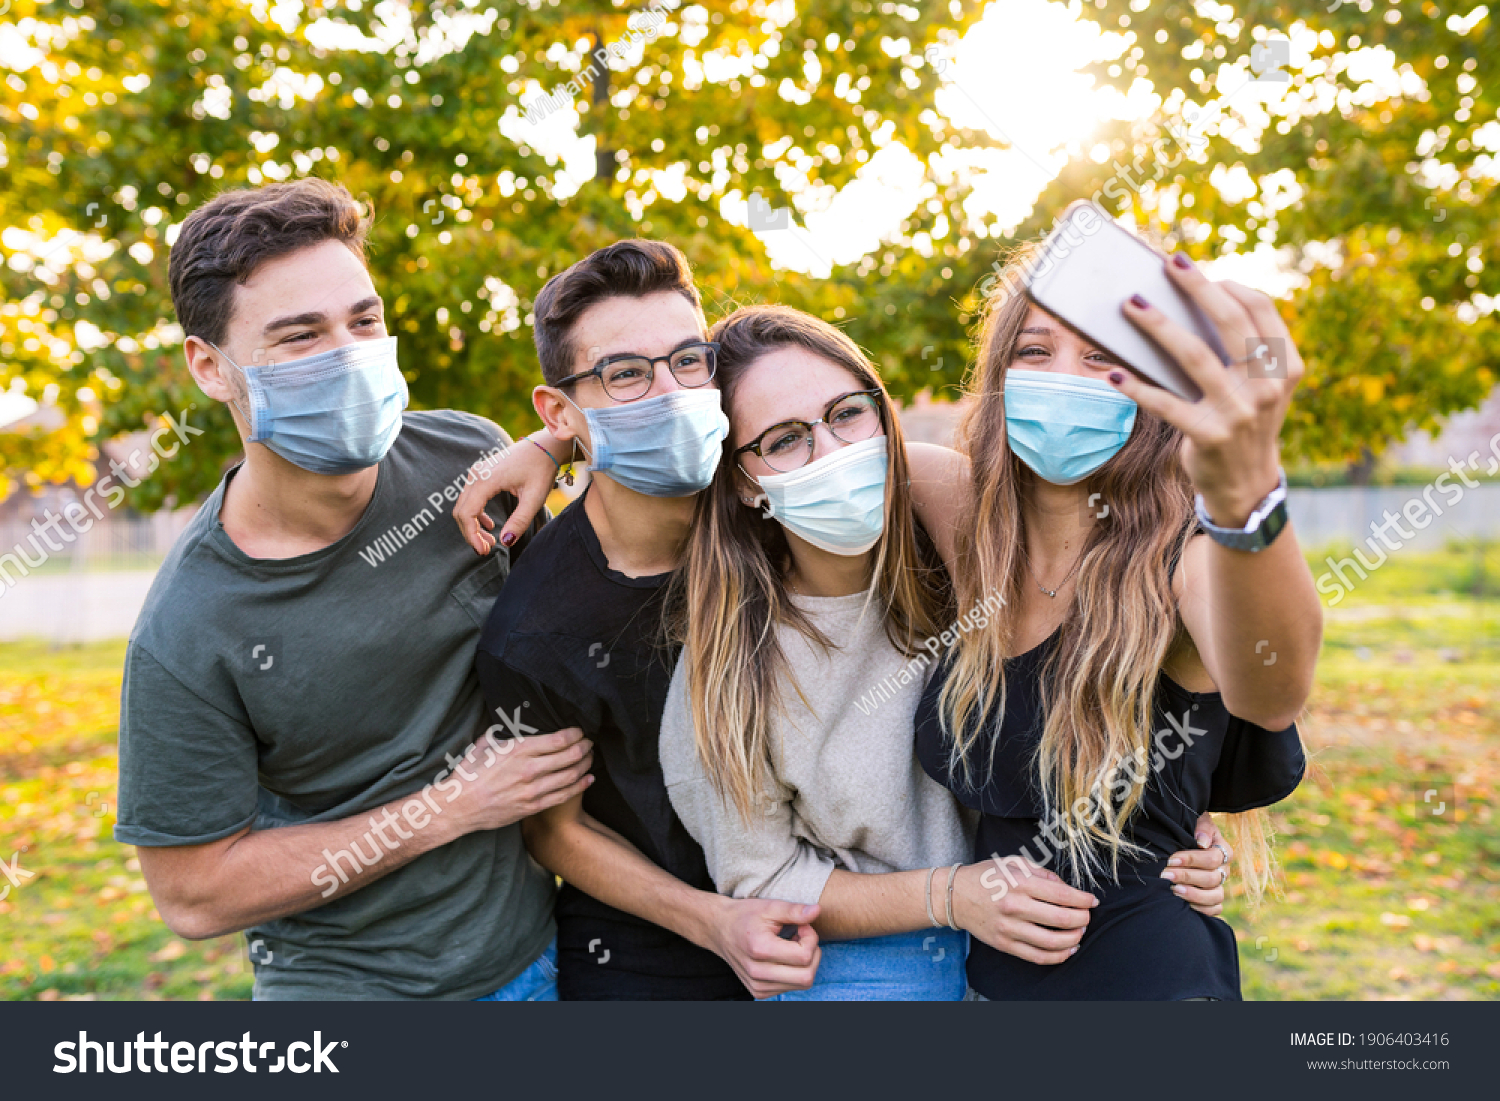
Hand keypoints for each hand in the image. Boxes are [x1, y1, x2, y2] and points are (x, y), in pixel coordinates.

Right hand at [444, 726, 593, 835]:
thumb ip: (500, 733)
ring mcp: (532, 790)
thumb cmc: (469, 773)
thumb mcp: (483, 745)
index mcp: (518, 750)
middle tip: (589, 743)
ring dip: (585, 765)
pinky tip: (588, 779)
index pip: (558, 739)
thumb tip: (508, 723)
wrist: (459, 806)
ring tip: (590, 758)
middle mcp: (528, 769)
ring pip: (570, 775)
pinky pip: (563, 795)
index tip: (580, 731)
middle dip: (585, 747)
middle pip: (570, 756)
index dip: (575, 733)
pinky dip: (580, 786)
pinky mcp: (532, 807)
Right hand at [453, 431, 561, 554]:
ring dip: (473, 526)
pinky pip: (470, 499)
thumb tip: (505, 542)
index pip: (467, 514)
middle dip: (471, 534)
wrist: (545, 447)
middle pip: (461, 512)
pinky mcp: (481, 474)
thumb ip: (519, 521)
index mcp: (486, 479)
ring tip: (489, 541)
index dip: (472, 536)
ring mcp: (477, 473)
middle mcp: (476, 474)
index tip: (484, 551)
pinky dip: (476, 515)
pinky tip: (490, 526)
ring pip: (464, 506)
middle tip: (486, 550)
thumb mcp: (534, 498)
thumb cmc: (541, 470)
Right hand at [706, 897, 821, 998]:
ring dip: (805, 964)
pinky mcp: (759, 992)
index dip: (811, 938)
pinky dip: (795, 972)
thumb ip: (794, 910)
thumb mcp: (770, 906)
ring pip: (802, 984)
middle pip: (806, 976)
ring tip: (792, 945)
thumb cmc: (745, 915)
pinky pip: (791, 987)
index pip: (804, 956)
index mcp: (760, 949)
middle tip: (802, 936)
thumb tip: (818, 910)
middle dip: (813, 954)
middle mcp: (757, 973)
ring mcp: (757, 986)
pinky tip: (785, 957)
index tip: (802, 925)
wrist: (720, 929)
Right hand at [952, 858, 1096, 965]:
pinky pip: (1038, 956)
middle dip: (1081, 919)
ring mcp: (1009, 928)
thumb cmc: (987, 876)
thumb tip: (1067, 888)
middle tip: (1086, 916)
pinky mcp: (1005, 944)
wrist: (956, 896)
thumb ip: (1042, 873)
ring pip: (1052, 942)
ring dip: (1074, 939)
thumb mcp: (1013, 863)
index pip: (1062, 895)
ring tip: (1079, 932)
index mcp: (1019, 882)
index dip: (1083, 900)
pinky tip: (1068, 950)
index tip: (1092, 901)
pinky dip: (1058, 956)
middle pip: (1061, 919)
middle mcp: (1015, 906)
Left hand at [1113, 256, 1303, 525]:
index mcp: (1286, 365)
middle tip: (1168, 263)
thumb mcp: (1258, 385)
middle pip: (1229, 323)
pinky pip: (1167, 405)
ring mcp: (1240, 412)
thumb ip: (1240, 350)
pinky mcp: (1209, 436)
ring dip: (1158, 326)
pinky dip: (1138, 388)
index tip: (1194, 271)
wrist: (1246, 483)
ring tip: (1131, 304)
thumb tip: (1185, 304)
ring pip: (1194, 357)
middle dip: (1196, 288)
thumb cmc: (1243, 419)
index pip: (1260, 309)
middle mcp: (1267, 386)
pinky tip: (1115, 374)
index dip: (1228, 285)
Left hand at [1161, 813, 1234, 916]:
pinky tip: (1184, 905)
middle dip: (1187, 877)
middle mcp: (1224, 870)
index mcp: (1223, 850)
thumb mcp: (1196, 821)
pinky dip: (1202, 910)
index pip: (1212, 858)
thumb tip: (1202, 842)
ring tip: (1174, 891)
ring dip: (1194, 895)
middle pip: (1212, 878)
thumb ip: (1202, 827)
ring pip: (1216, 896)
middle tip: (1166, 875)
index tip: (1171, 859)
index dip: (1192, 860)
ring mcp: (1219, 886)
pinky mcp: (1213, 900)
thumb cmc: (1189, 829)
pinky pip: (1215, 910)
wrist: (1183, 839)